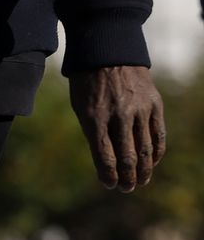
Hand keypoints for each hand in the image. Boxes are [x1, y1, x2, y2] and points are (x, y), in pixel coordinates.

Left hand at [69, 66, 165, 191]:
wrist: (108, 51)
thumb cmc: (88, 82)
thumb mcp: (81, 105)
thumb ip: (93, 132)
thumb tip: (106, 160)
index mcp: (95, 116)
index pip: (104, 154)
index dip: (108, 174)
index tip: (109, 185)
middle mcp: (119, 115)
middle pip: (128, 156)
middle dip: (127, 177)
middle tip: (126, 188)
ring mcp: (140, 110)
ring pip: (146, 149)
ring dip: (144, 169)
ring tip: (140, 181)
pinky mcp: (154, 104)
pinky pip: (159, 134)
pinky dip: (156, 152)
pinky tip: (152, 162)